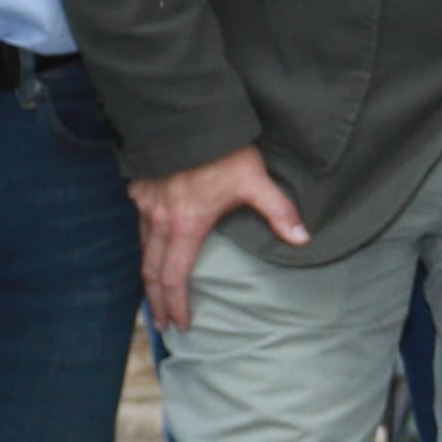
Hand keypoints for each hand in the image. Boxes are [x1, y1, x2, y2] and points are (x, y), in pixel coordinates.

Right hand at [129, 145, 310, 331]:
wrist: (186, 117)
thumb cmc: (223, 151)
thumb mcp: (256, 181)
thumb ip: (279, 212)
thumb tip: (302, 239)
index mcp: (186, 226)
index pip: (175, 278)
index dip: (177, 304)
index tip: (181, 325)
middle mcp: (160, 220)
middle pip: (152, 271)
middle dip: (157, 301)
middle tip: (162, 323)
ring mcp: (146, 204)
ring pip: (143, 248)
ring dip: (149, 274)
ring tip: (156, 293)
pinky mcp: (140, 188)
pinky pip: (139, 223)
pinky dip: (145, 242)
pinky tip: (152, 246)